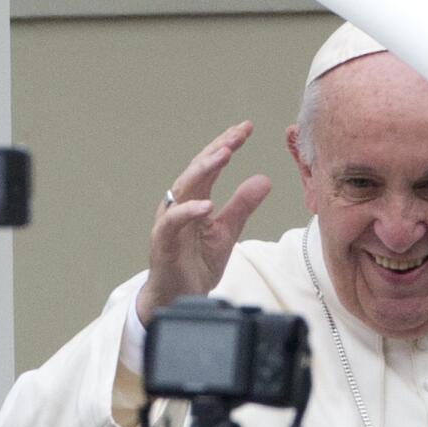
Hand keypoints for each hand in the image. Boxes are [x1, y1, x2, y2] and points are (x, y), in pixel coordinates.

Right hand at [136, 120, 271, 324]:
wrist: (179, 298)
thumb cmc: (197, 265)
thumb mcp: (227, 233)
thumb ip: (242, 207)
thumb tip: (264, 180)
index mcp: (193, 199)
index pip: (210, 166)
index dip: (227, 145)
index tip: (247, 128)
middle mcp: (179, 205)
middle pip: (197, 169)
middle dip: (218, 148)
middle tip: (239, 133)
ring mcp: (169, 222)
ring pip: (183, 188)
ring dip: (204, 170)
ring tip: (225, 155)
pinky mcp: (163, 242)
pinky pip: (174, 222)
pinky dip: (189, 211)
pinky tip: (207, 204)